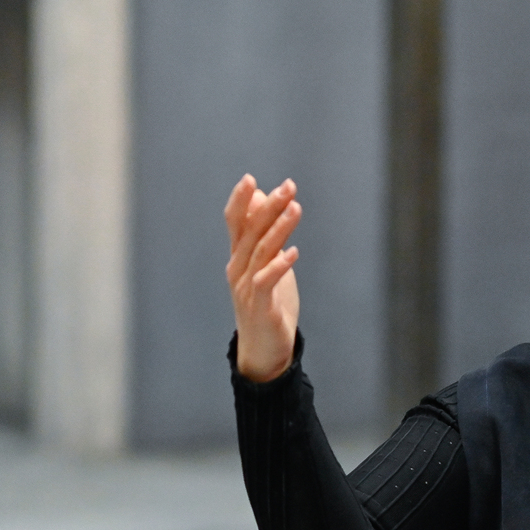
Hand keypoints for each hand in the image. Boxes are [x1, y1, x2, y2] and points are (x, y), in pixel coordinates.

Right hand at [224, 173, 301, 381]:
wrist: (264, 350)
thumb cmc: (267, 304)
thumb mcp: (265, 264)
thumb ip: (263, 233)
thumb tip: (263, 198)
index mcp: (239, 258)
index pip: (234, 223)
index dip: (240, 202)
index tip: (250, 179)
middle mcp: (238, 269)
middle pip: (250, 232)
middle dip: (268, 207)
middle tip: (288, 186)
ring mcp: (245, 288)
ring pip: (260, 253)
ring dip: (279, 229)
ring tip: (295, 208)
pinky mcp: (259, 307)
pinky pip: (265, 282)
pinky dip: (278, 266)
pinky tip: (293, 252)